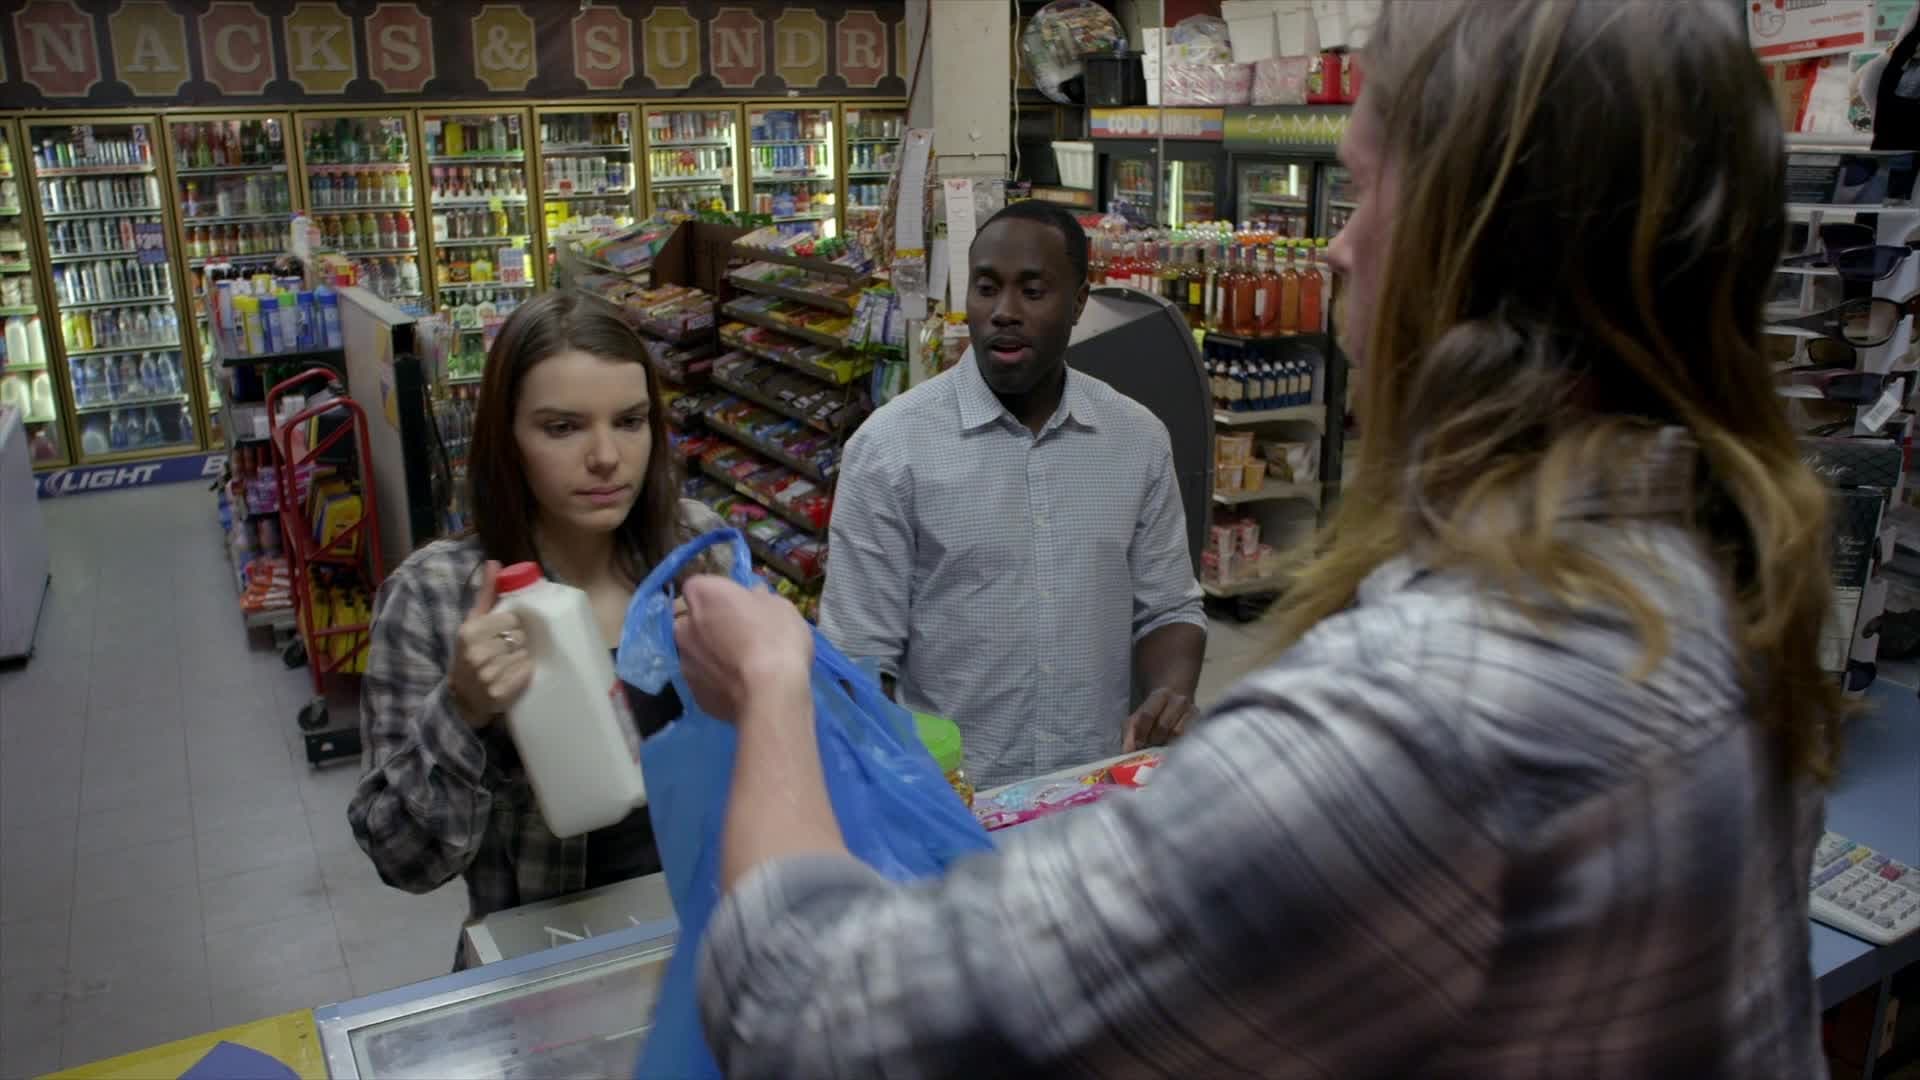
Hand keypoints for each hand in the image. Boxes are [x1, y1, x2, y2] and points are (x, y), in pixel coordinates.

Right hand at [449, 560, 531, 727]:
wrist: (464, 696)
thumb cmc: (472, 652)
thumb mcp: (474, 622)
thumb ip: (487, 593)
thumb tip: (494, 562)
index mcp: (469, 631)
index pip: (512, 619)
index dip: (513, 625)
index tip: (504, 632)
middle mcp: (475, 653)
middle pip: (520, 637)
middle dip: (518, 642)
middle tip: (506, 650)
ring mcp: (486, 675)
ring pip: (524, 654)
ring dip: (521, 658)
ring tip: (507, 663)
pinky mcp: (498, 693)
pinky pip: (526, 673)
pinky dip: (524, 674)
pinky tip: (511, 676)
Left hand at [675, 575, 811, 723]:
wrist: (770, 693)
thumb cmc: (776, 638)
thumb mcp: (780, 606)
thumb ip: (760, 599)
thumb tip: (753, 597)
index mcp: (703, 595)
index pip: (698, 586)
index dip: (717, 595)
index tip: (737, 604)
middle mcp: (684, 626)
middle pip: (688, 620)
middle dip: (706, 624)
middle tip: (736, 634)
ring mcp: (685, 662)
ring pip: (693, 652)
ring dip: (708, 654)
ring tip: (738, 667)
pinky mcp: (693, 693)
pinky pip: (703, 680)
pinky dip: (715, 680)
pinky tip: (738, 687)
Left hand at [1123, 688, 1197, 751]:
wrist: (1176, 704)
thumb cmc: (1153, 714)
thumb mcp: (1137, 718)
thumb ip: (1130, 733)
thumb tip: (1127, 753)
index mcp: (1160, 695)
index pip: (1148, 715)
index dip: (1141, 733)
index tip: (1137, 745)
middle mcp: (1178, 700)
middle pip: (1163, 726)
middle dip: (1153, 740)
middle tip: (1148, 749)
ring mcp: (1192, 711)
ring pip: (1177, 734)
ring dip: (1166, 744)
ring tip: (1159, 749)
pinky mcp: (1200, 723)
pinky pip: (1188, 739)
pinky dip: (1178, 746)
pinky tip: (1172, 749)